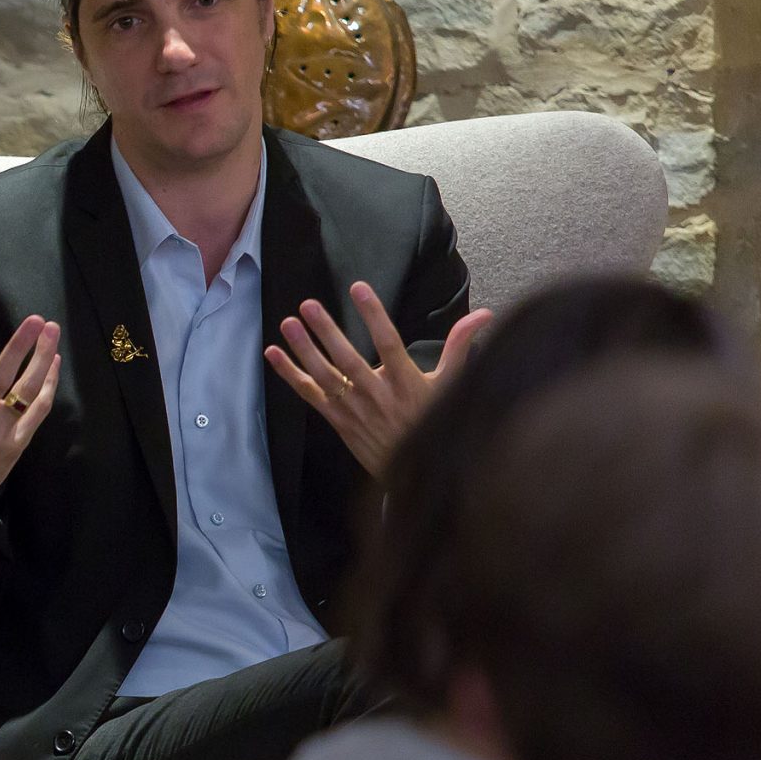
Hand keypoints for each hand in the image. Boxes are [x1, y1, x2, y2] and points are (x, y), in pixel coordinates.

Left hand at [264, 282, 492, 477]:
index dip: (373, 314)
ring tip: (288, 323)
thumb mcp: (451, 384)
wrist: (415, 472)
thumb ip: (461, 345)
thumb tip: (486, 314)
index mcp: (406, 382)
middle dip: (327, 331)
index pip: (388, 342)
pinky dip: (290, 375)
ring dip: (304, 350)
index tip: (359, 287)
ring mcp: (354, 408)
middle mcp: (377, 395)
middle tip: (308, 305)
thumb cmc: (432, 420)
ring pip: (325, 376)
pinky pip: (310, 395)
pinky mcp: (337, 420)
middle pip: (348, 359)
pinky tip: (274, 354)